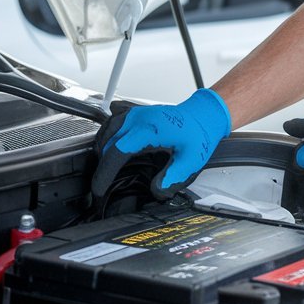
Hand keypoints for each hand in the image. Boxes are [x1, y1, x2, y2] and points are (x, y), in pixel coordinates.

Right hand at [91, 88, 231, 199]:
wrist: (204, 116)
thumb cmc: (198, 135)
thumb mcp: (190, 161)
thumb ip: (172, 178)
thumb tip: (156, 191)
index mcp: (147, 130)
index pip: (116, 152)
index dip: (104, 173)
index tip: (98, 189)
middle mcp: (138, 118)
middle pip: (106, 141)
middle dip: (101, 163)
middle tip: (103, 182)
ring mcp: (137, 112)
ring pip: (107, 129)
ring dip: (102, 147)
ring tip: (104, 165)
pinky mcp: (137, 111)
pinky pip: (113, 119)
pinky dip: (108, 133)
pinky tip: (110, 142)